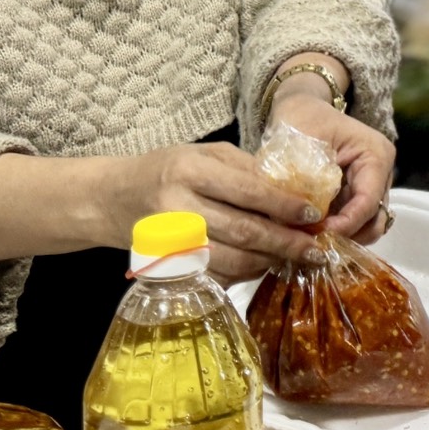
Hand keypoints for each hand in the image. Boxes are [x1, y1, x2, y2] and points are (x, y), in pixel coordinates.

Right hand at [113, 141, 325, 282]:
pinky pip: (213, 275)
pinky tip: (262, 266)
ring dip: (267, 262)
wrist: (112, 198)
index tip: (313, 215)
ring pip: (230, 259)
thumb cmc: (167, 169)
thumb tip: (294, 191)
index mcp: (191, 171)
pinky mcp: (166, 265)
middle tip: (315, 249)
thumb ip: (246, 169)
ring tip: (294, 258)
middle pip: (243, 230)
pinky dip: (242, 274)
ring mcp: (170, 241)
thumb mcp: (205, 154)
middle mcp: (178, 206)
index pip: (248, 190)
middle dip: (285, 242)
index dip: (284, 205)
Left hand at [270, 76, 396, 241]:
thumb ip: (301, 179)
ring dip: (342, 237)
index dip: (345, 224)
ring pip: (367, 226)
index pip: (368, 201)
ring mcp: (371, 186)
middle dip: (346, 236)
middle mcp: (380, 174)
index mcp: (375, 155)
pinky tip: (313, 234)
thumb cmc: (302, 119)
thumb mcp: (299, 143)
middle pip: (374, 219)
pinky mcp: (357, 196)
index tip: (316, 235)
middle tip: (314, 243)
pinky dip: (337, 232)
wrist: (301, 109)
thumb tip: (294, 220)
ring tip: (311, 240)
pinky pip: (354, 222)